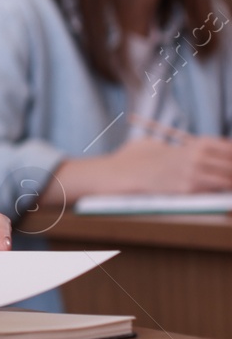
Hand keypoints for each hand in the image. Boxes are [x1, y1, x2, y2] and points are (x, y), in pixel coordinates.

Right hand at [52, 136, 231, 199]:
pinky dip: (222, 194)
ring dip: (230, 183)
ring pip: (228, 180)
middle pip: (231, 164)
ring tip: (228, 186)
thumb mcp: (162, 145)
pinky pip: (214, 193)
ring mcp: (192, 174)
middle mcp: (197, 156)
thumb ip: (184, 149)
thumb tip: (202, 154)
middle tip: (229, 176)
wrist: (117, 173)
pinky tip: (223, 195)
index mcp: (196, 143)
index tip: (231, 162)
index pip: (230, 149)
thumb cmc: (137, 160)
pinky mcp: (186, 191)